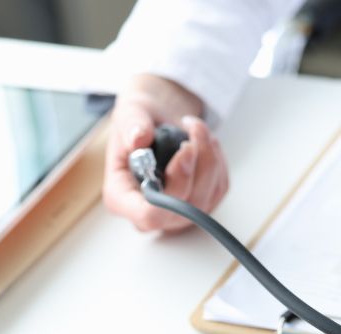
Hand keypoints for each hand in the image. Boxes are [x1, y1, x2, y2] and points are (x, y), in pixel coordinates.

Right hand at [102, 74, 229, 232]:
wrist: (157, 122)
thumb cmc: (138, 124)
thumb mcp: (129, 112)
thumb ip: (131, 124)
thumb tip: (139, 139)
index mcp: (122, 198)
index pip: (147, 215)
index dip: (168, 195)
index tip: (181, 153)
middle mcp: (150, 213)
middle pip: (182, 208)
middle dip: (194, 166)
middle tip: (192, 131)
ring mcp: (177, 214)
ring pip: (205, 198)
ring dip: (208, 157)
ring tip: (197, 128)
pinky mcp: (202, 204)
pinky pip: (218, 188)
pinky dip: (216, 162)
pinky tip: (204, 143)